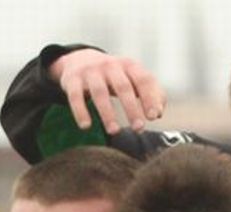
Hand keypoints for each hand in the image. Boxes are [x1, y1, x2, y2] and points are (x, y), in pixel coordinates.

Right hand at [48, 48, 165, 133]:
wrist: (79, 59)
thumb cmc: (114, 76)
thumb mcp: (132, 78)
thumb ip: (150, 93)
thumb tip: (158, 114)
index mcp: (129, 65)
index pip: (143, 80)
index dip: (150, 98)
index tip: (154, 117)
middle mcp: (110, 66)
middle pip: (123, 87)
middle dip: (131, 108)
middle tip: (139, 128)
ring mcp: (90, 72)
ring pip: (99, 93)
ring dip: (107, 113)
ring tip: (114, 131)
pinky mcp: (72, 80)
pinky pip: (75, 96)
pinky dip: (80, 111)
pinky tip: (86, 126)